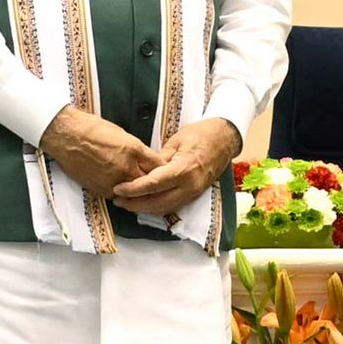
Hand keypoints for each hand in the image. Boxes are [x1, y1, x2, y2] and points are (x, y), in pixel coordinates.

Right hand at [42, 107, 165, 202]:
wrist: (66, 136)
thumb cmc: (90, 128)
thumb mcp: (120, 133)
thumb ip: (135, 149)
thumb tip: (143, 158)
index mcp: (134, 149)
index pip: (158, 165)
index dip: (162, 169)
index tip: (163, 171)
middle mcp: (126, 166)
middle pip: (149, 182)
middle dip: (152, 182)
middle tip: (153, 183)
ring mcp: (114, 179)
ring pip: (134, 192)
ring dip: (137, 191)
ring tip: (138, 189)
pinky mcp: (101, 188)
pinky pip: (117, 196)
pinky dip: (120, 194)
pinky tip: (121, 190)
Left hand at [116, 117, 240, 217]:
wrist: (224, 139)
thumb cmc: (201, 134)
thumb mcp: (176, 141)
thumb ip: (159, 159)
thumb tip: (141, 170)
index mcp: (184, 169)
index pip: (153, 184)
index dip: (133, 189)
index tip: (118, 189)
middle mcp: (189, 185)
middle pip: (157, 203)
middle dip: (135, 204)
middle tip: (117, 200)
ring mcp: (193, 193)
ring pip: (164, 208)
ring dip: (144, 209)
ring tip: (126, 203)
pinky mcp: (194, 195)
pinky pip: (172, 206)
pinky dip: (156, 207)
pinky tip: (144, 203)